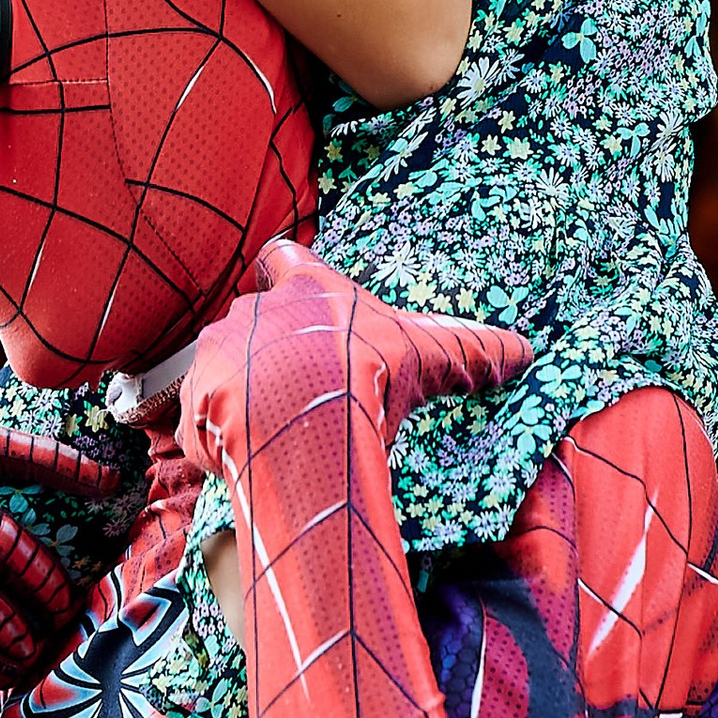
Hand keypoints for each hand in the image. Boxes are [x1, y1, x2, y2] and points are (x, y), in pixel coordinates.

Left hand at [178, 242, 532, 478]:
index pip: (284, 257)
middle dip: (275, 353)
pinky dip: (224, 441)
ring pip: (226, 372)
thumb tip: (524, 352)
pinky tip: (255, 460)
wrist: (299, 415)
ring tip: (281, 433)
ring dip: (246, 398)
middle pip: (255, 321)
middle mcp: (252, 312)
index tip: (296, 290)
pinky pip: (203, 422)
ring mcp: (216, 355)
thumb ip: (472, 352)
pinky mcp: (194, 403)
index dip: (288, 271)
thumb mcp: (429, 357)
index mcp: (305, 290)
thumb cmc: (364, 374)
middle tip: (306, 392)